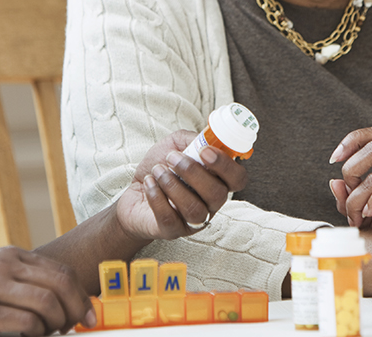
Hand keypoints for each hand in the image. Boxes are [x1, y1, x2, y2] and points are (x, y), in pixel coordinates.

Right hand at [0, 246, 92, 336]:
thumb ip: (20, 278)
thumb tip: (59, 297)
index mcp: (11, 256)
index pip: (61, 271)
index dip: (81, 294)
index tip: (88, 312)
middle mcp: (4, 267)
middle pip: (61, 285)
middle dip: (77, 309)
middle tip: (77, 326)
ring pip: (47, 304)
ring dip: (57, 324)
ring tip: (49, 333)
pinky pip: (27, 324)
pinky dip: (36, 334)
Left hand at [115, 130, 247, 240]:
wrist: (133, 190)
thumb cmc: (160, 166)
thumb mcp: (176, 144)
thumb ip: (193, 140)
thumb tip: (205, 140)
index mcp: (217, 182)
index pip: (238, 179)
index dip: (226, 166)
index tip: (204, 151)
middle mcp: (210, 204)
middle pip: (217, 195)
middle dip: (193, 172)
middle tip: (172, 158)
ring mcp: (193, 221)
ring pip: (194, 209)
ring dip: (173, 185)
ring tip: (158, 170)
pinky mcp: (171, 231)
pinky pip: (169, 218)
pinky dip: (156, 196)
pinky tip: (149, 182)